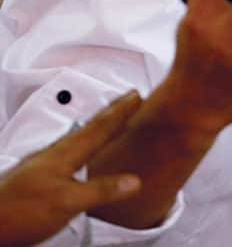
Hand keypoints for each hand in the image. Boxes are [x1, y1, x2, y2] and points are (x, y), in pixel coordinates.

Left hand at [0, 91, 143, 246]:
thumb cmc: (17, 213)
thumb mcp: (66, 203)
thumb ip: (101, 190)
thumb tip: (133, 181)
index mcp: (63, 156)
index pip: (98, 129)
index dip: (119, 113)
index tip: (135, 97)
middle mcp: (53, 156)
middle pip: (88, 128)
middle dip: (110, 112)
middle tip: (126, 98)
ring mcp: (42, 166)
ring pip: (77, 138)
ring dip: (96, 126)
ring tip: (108, 119)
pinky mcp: (35, 178)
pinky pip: (67, 151)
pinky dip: (82, 143)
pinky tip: (79, 152)